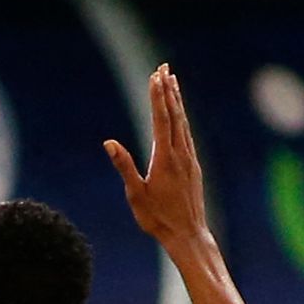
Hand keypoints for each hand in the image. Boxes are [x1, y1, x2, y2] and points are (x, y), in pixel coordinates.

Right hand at [104, 66, 209, 249]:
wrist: (188, 235)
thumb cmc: (158, 218)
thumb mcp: (136, 194)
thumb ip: (124, 166)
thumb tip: (109, 143)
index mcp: (165, 158)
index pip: (161, 119)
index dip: (157, 96)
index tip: (155, 76)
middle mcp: (180, 155)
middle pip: (174, 115)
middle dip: (168, 90)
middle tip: (164, 68)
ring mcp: (189, 160)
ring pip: (183, 123)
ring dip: (176, 101)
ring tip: (172, 82)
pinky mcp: (194, 167)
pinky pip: (187, 136)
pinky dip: (182, 119)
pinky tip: (179, 115)